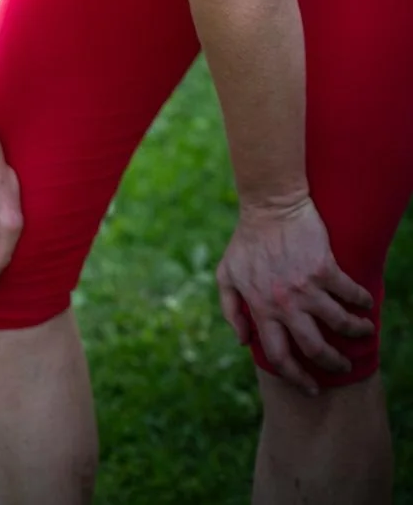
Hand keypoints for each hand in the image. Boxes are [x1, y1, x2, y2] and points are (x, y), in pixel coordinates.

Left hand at [216, 196, 374, 394]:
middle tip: (341, 367)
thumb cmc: (247, 240)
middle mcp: (284, 302)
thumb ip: (231, 309)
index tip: (310, 386)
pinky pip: (350, 294)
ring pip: (339, 324)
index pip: (278, 355)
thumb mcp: (227, 274)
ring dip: (355, 333)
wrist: (269, 205)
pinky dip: (362, 302)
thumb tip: (243, 341)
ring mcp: (306, 286)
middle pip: (314, 348)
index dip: (296, 377)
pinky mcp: (325, 268)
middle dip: (332, 364)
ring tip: (362, 332)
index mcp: (261, 307)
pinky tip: (365, 305)